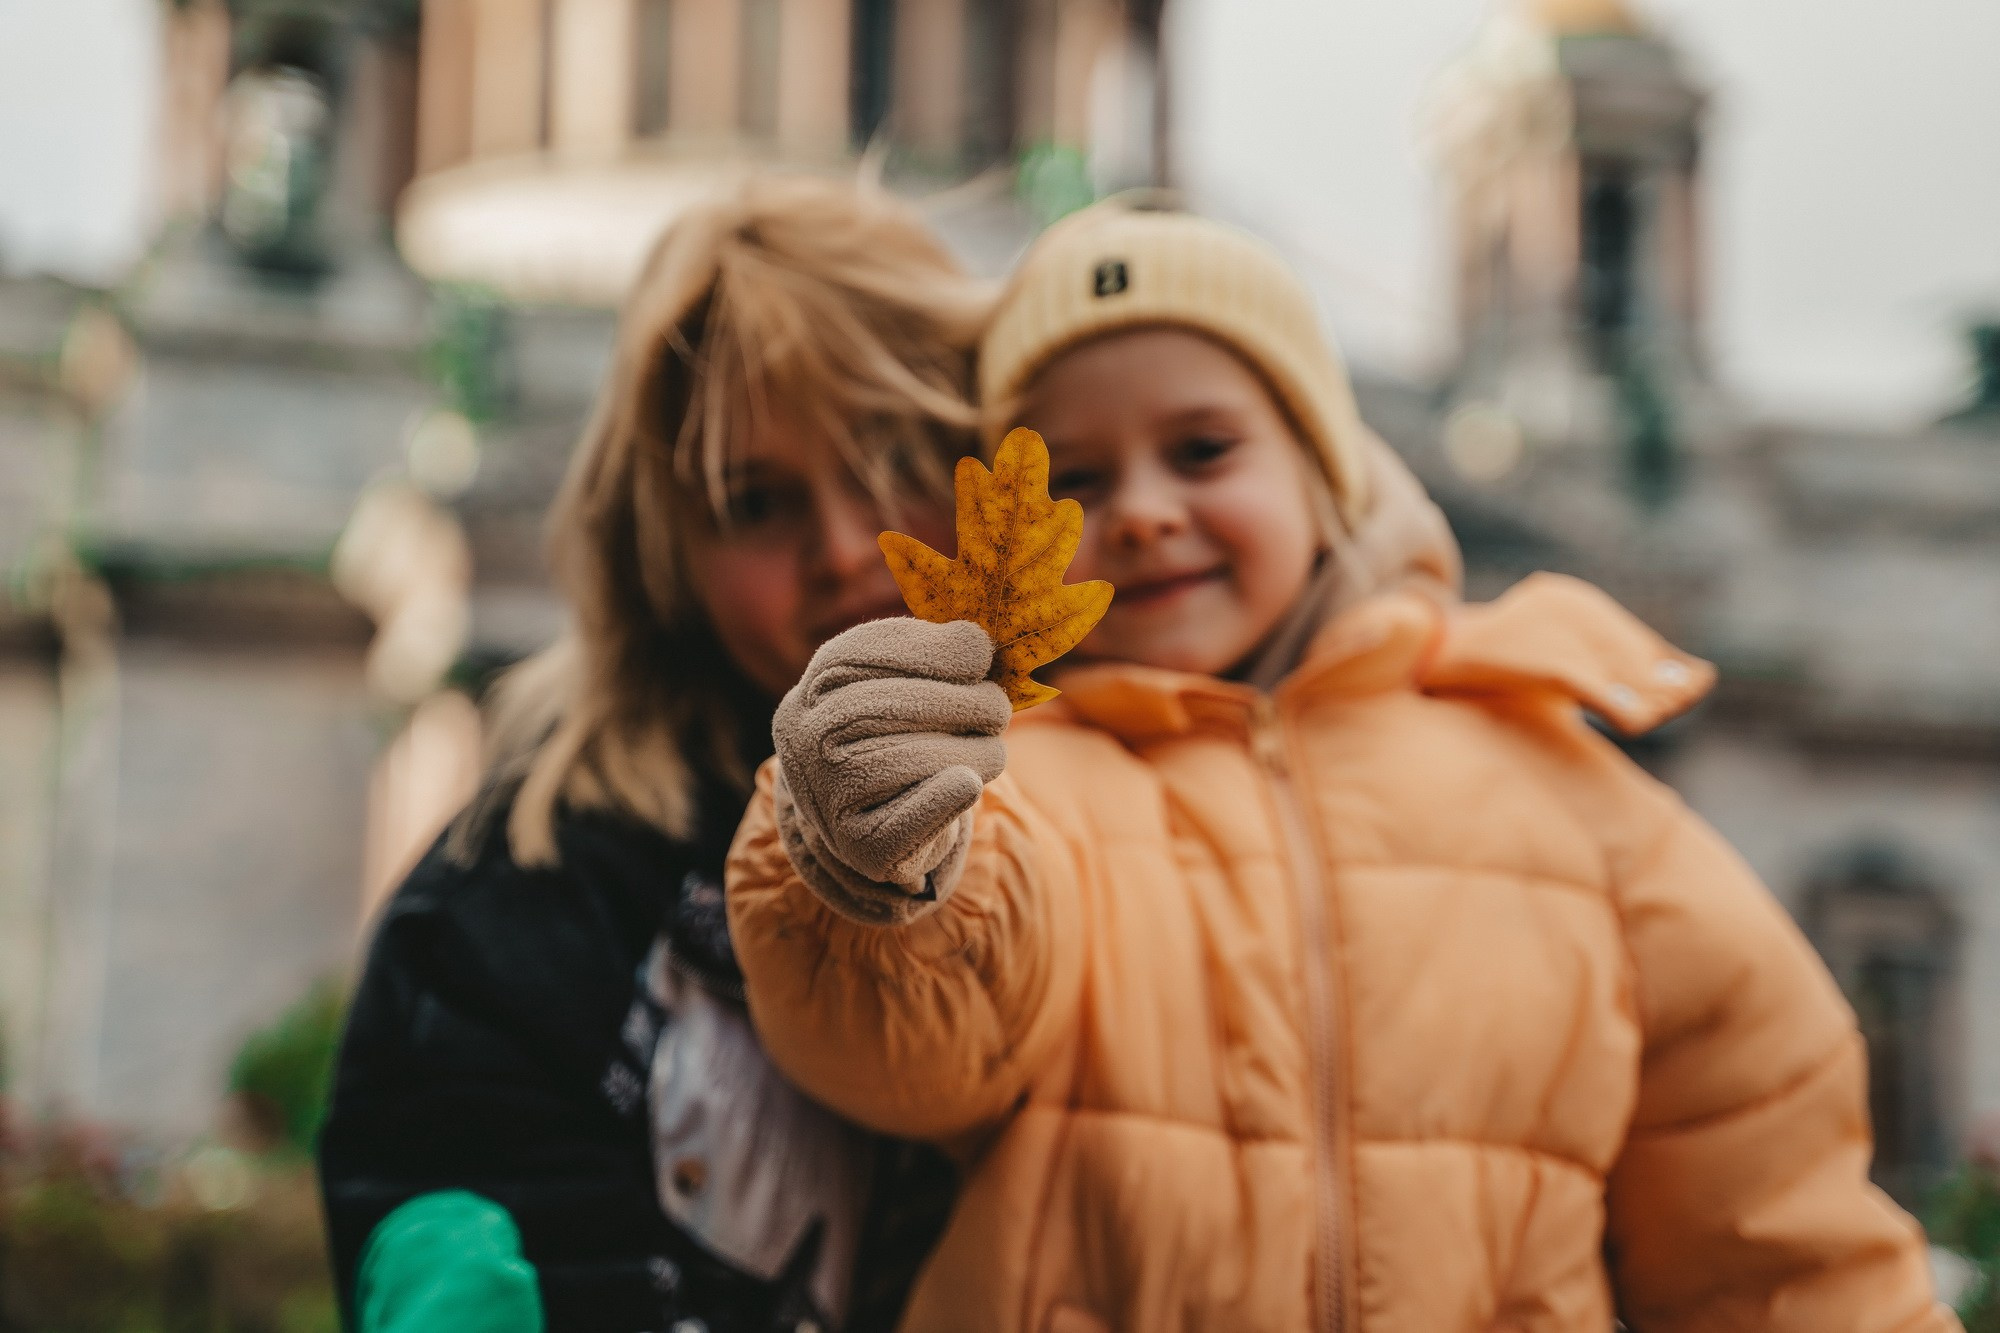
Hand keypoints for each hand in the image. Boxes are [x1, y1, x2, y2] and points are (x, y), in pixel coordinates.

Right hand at [773, 618, 1009, 912]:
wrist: (883, 823)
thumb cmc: (902, 741)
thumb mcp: (905, 690)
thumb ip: (931, 659)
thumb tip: (974, 644)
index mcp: (809, 697)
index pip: (853, 658)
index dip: (923, 651)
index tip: (978, 652)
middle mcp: (803, 745)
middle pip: (873, 710)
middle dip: (951, 702)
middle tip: (997, 707)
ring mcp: (823, 799)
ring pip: (895, 762)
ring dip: (963, 750)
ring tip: (993, 750)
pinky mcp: (859, 847)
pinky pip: (901, 825)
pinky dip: (940, 801)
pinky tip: (968, 784)